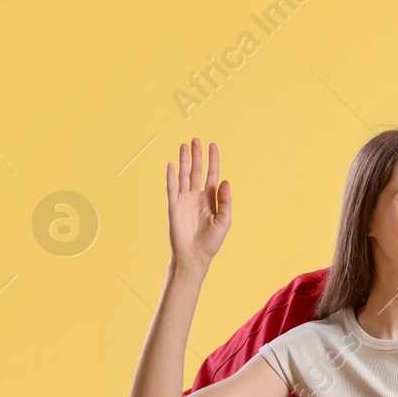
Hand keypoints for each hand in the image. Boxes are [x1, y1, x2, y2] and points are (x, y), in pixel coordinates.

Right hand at [166, 138, 230, 267]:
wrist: (195, 256)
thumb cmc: (211, 241)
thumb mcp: (224, 221)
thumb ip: (225, 201)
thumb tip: (225, 181)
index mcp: (210, 199)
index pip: (212, 175)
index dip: (213, 160)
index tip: (212, 145)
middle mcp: (197, 196)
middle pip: (196, 171)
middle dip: (197, 156)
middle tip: (196, 140)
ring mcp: (184, 200)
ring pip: (184, 176)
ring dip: (183, 161)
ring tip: (184, 145)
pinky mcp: (174, 207)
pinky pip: (172, 188)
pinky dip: (171, 176)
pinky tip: (171, 164)